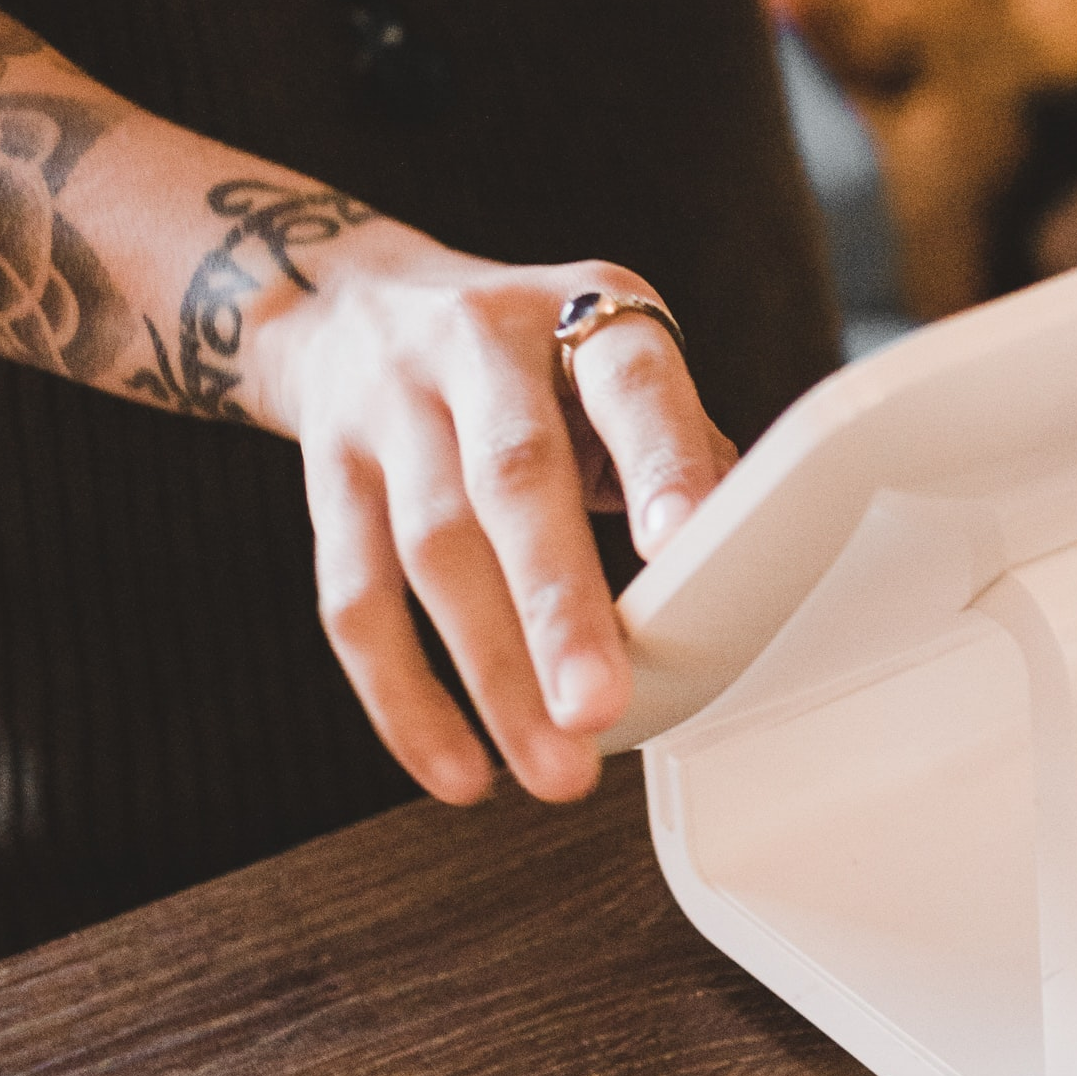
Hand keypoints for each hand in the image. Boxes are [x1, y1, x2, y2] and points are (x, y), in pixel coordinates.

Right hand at [249, 228, 734, 805]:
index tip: (684, 546)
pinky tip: (458, 770)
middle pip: (513, 478)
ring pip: (430, 550)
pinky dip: (404, 696)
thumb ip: (681, 451)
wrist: (351, 306)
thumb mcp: (616, 363)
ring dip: (492, 673)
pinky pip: (353, 598)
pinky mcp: (328, 477)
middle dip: (558, 603)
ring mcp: (389, 410)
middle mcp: (477, 346)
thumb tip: (748, 569)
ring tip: (553, 767)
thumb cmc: (532, 360)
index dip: (659, 461)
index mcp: (581, 315)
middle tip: (603, 707)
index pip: (630, 384)